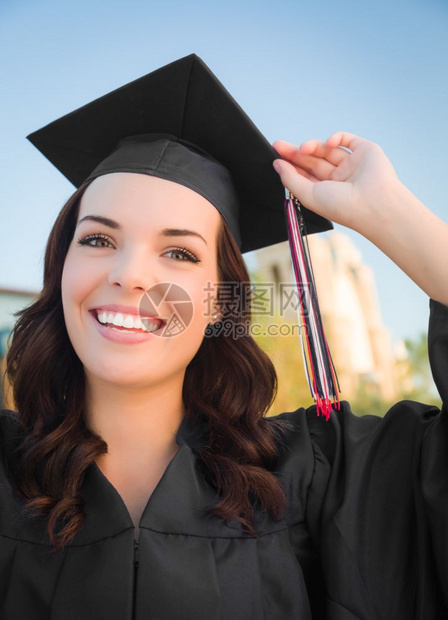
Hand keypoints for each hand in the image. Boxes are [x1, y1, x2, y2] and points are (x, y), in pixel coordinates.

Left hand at [274, 131, 447, 304]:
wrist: (374, 204)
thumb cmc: (342, 206)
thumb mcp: (309, 195)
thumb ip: (291, 179)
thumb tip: (277, 165)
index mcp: (327, 192)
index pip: (305, 174)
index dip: (291, 165)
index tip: (276, 158)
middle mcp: (339, 178)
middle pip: (313, 160)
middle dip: (296, 153)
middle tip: (278, 146)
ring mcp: (352, 164)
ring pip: (327, 149)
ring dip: (313, 146)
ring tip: (303, 148)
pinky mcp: (365, 151)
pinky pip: (346, 139)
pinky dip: (335, 137)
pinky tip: (327, 143)